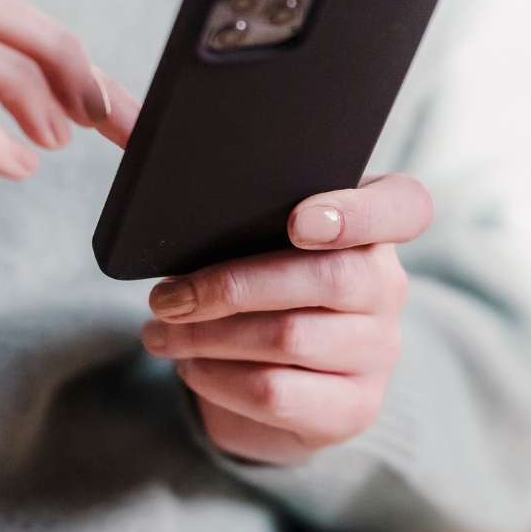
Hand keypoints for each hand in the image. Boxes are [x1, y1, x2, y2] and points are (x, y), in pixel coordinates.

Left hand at [140, 174, 433, 463]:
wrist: (271, 385)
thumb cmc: (254, 289)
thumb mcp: (245, 236)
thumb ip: (212, 187)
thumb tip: (124, 122)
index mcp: (373, 229)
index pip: (406, 207)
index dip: (358, 213)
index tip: (299, 221)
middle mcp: (388, 288)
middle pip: (327, 278)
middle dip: (229, 285)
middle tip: (164, 296)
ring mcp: (377, 352)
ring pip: (289, 337)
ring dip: (206, 335)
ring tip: (158, 330)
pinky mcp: (351, 409)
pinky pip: (276, 391)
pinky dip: (216, 377)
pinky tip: (189, 365)